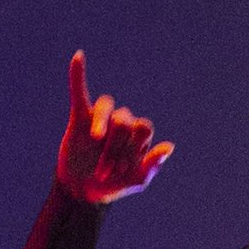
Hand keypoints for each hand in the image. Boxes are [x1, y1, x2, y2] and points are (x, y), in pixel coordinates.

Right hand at [56, 50, 173, 204]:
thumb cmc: (115, 185)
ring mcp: (102, 120)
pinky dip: (78, 76)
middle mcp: (123, 123)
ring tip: (95, 138)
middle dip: (116, 147)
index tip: (121, 171)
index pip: (144, 127)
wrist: (84, 191)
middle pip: (125, 120)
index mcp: (141, 135)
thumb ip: (152, 166)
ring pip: (107, 106)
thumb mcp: (137, 181)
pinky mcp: (80, 118)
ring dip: (102, 122)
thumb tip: (169, 146)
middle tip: (106, 171)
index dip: (133, 147)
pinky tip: (78, 57)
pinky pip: (79, 92)